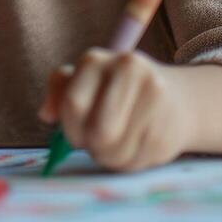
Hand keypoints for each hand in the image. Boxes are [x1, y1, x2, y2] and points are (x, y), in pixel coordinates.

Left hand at [38, 50, 191, 171]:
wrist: (175, 97)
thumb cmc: (115, 92)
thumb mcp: (84, 82)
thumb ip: (59, 92)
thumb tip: (46, 114)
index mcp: (96, 60)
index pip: (74, 104)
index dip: (70, 129)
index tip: (75, 136)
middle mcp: (128, 69)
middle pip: (99, 131)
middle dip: (92, 146)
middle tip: (95, 144)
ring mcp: (154, 96)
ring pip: (117, 151)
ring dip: (110, 157)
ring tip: (115, 144)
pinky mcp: (169, 125)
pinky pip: (137, 161)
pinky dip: (130, 162)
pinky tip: (136, 145)